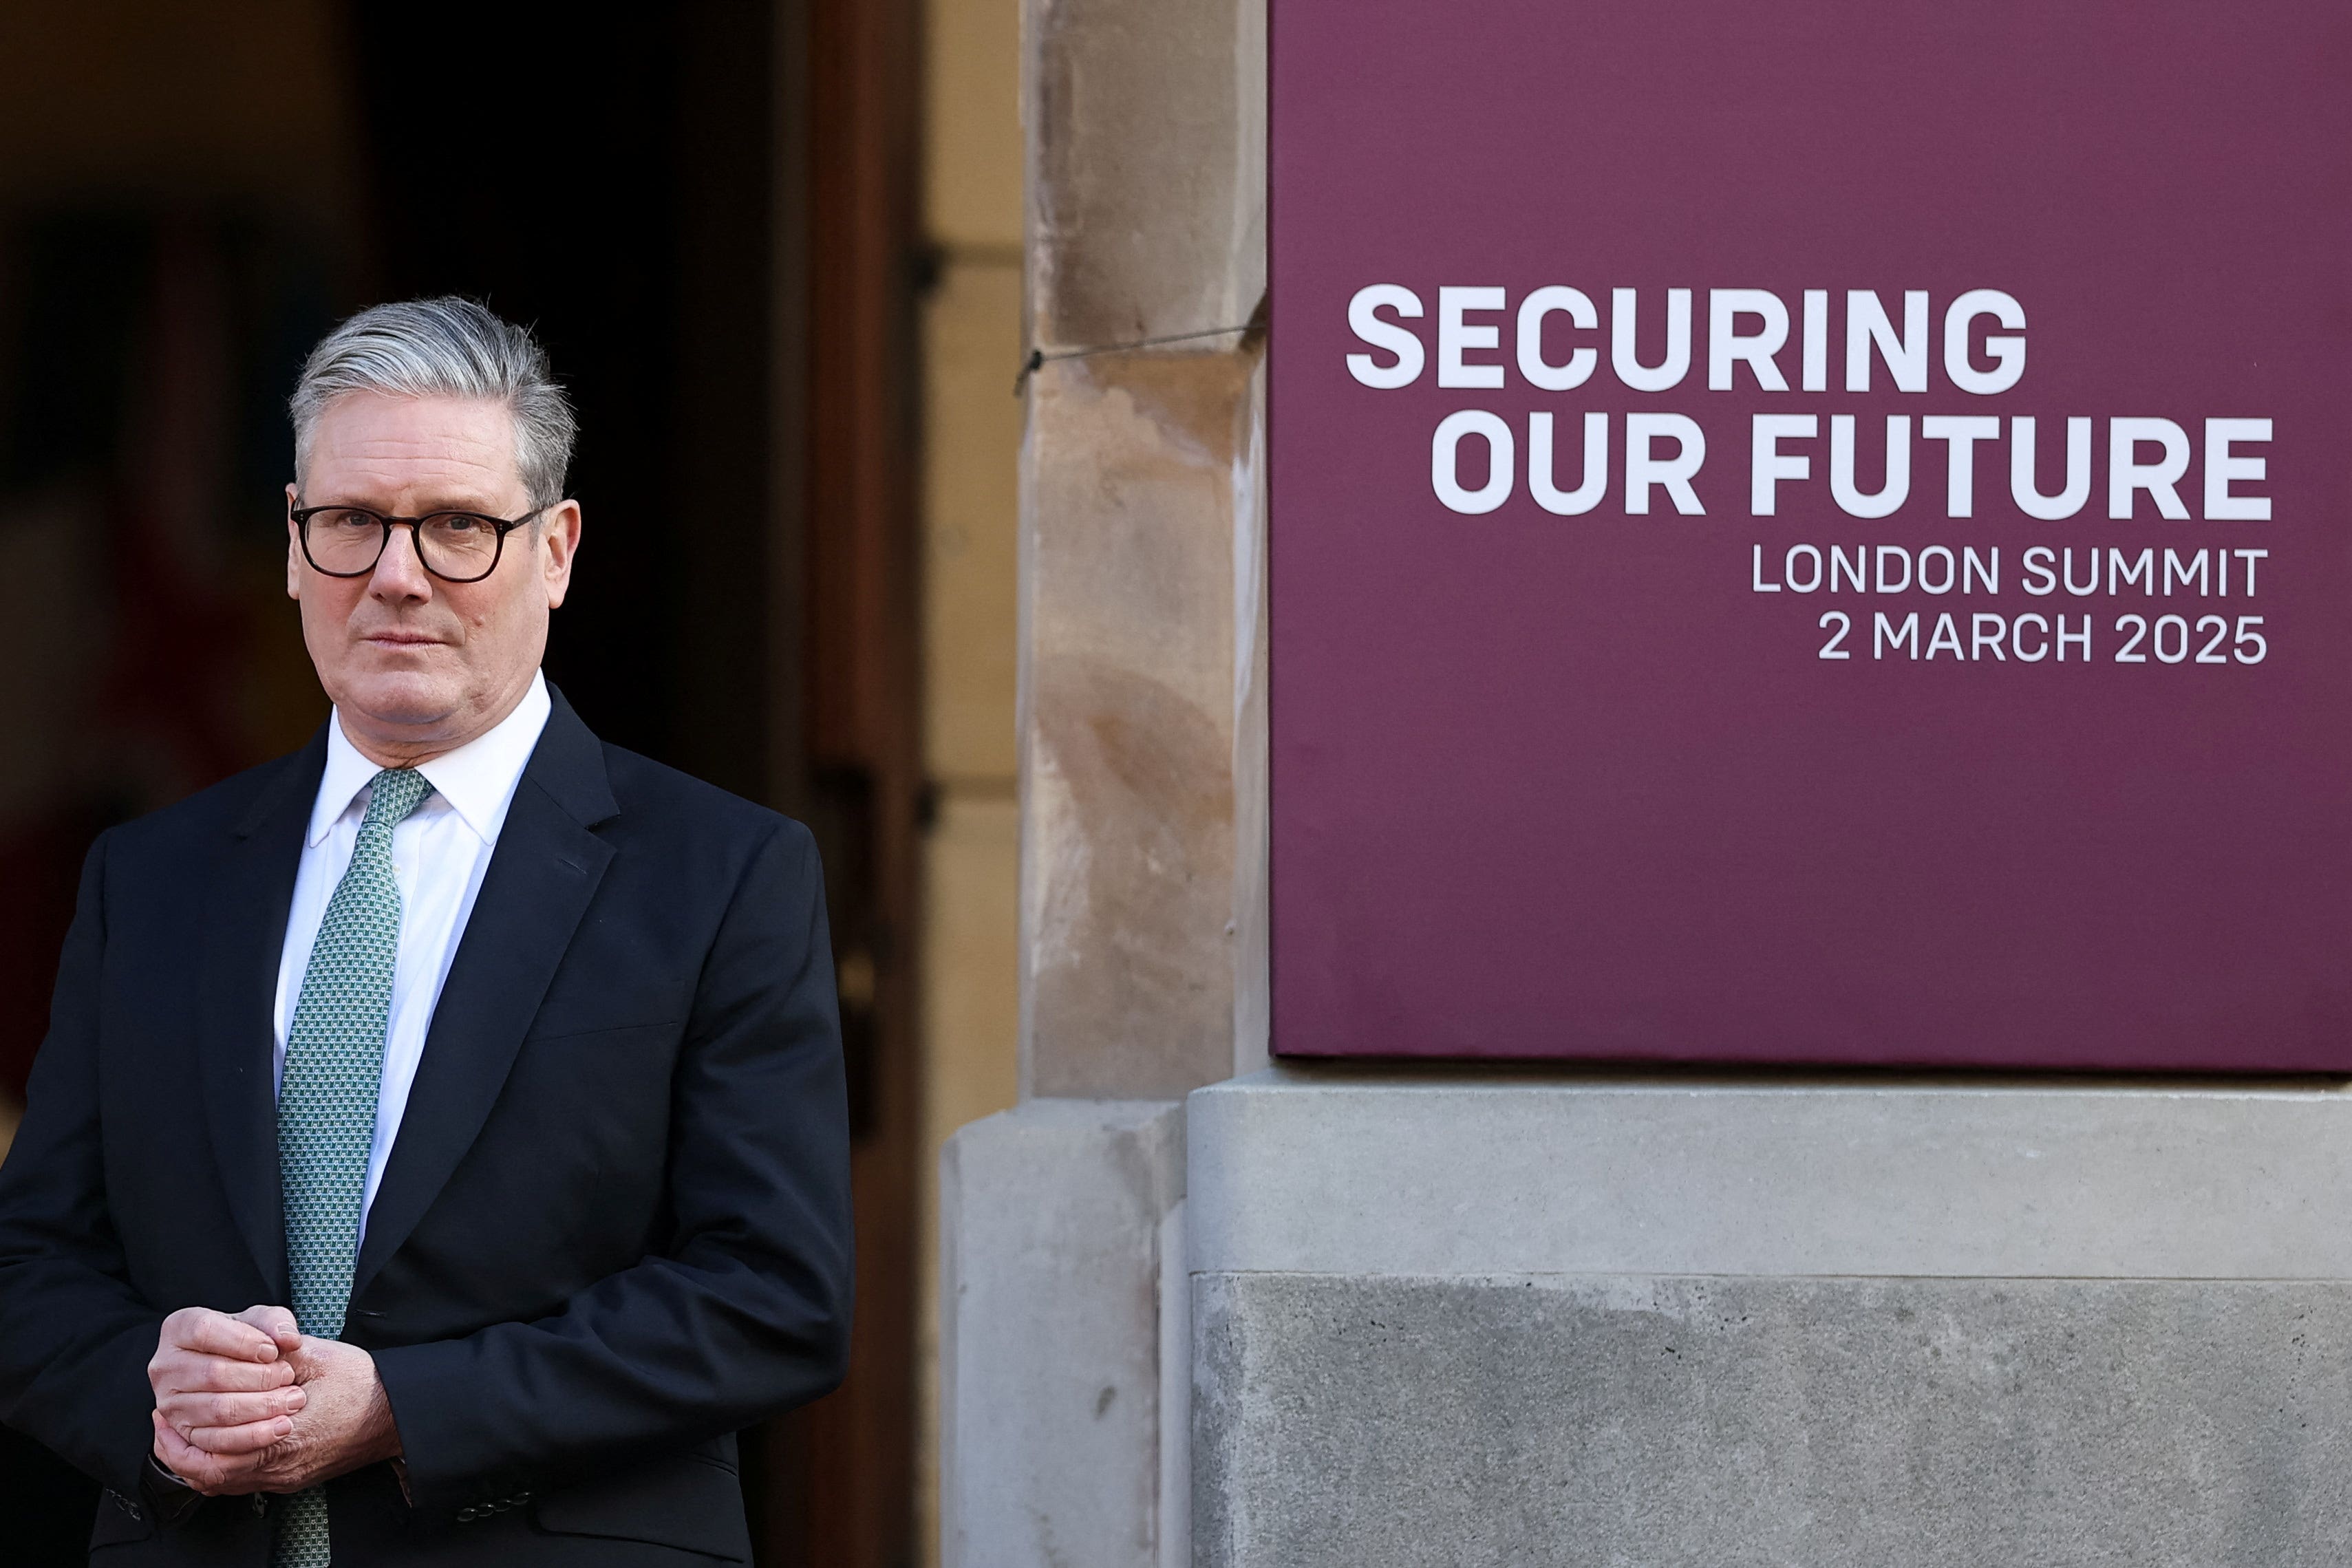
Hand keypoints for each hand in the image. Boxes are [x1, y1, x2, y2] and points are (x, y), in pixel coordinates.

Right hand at [148, 1306, 305, 1472]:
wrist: (239, 1370)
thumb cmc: (249, 1339)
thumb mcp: (263, 1321)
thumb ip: (276, 1322)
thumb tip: (288, 1339)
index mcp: (179, 1329)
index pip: (204, 1331)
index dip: (243, 1341)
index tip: (273, 1351)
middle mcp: (165, 1366)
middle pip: (213, 1374)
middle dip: (261, 1378)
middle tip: (289, 1377)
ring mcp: (169, 1403)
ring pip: (218, 1410)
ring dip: (262, 1408)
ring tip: (292, 1401)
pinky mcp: (183, 1432)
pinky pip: (216, 1441)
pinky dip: (252, 1437)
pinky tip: (279, 1428)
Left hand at [151, 1322, 401, 1494]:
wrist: (398, 1414)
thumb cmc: (362, 1382)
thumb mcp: (319, 1355)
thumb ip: (278, 1352)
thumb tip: (246, 1342)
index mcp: (285, 1434)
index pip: (215, 1445)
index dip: (183, 1430)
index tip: (164, 1409)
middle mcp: (281, 1465)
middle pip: (211, 1472)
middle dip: (180, 1448)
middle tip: (161, 1423)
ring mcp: (286, 1477)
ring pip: (223, 1483)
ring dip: (194, 1461)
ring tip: (176, 1436)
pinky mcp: (292, 1479)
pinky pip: (241, 1484)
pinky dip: (218, 1467)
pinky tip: (211, 1446)